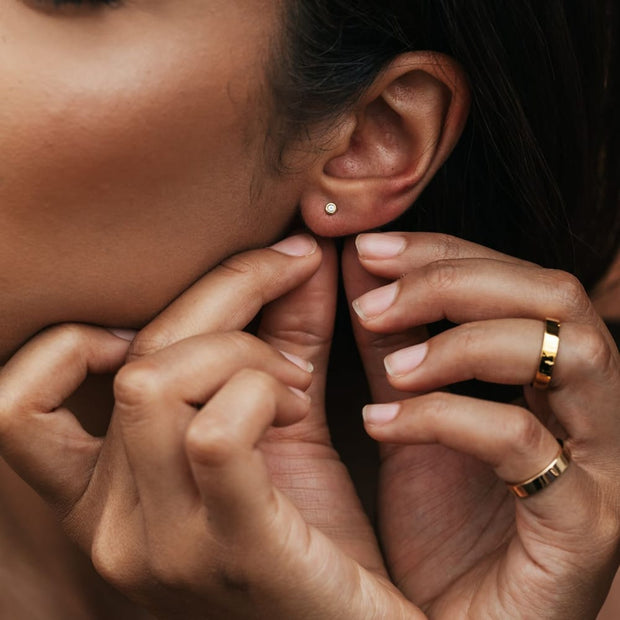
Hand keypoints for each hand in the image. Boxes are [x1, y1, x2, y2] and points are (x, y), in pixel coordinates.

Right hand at [0, 236, 416, 618]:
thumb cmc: (308, 545)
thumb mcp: (275, 435)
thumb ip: (277, 344)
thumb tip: (299, 256)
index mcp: (98, 500)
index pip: (33, 385)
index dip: (92, 329)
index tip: (185, 308)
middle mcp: (105, 526)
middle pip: (132, 360)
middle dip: (227, 294)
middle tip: (291, 304)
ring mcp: (155, 545)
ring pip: (158, 382)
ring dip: (242, 352)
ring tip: (290, 382)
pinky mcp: (227, 552)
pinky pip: (212, 432)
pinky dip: (258, 391)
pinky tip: (290, 410)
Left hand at [343, 232, 619, 618]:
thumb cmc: (439, 528)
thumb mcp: (407, 411)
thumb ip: (391, 337)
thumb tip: (356, 261)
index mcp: (549, 379)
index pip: (516, 277)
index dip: (444, 251)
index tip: (369, 250)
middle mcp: (589, 412)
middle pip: (555, 296)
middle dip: (456, 281)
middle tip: (373, 302)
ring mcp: (599, 468)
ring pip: (566, 353)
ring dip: (461, 342)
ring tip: (389, 368)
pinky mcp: (584, 529)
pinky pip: (525, 446)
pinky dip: (446, 419)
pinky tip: (382, 423)